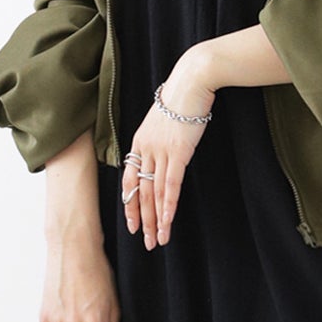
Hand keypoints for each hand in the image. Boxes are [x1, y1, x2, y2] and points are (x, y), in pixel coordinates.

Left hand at [121, 48, 215, 248]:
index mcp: (139, 142)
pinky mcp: (178, 152)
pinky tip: (168, 221)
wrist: (192, 80)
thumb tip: (166, 152)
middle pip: (141, 193)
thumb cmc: (183, 96)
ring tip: (159, 240)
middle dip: (143, 220)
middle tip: (146, 242)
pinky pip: (170, 185)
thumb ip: (161, 139)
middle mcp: (145, 149)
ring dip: (157, 220)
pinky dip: (169, 205)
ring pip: (155, 194)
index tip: (133, 223)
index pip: (129, 180)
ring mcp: (160, 151)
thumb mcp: (165, 119)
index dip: (130, 204)